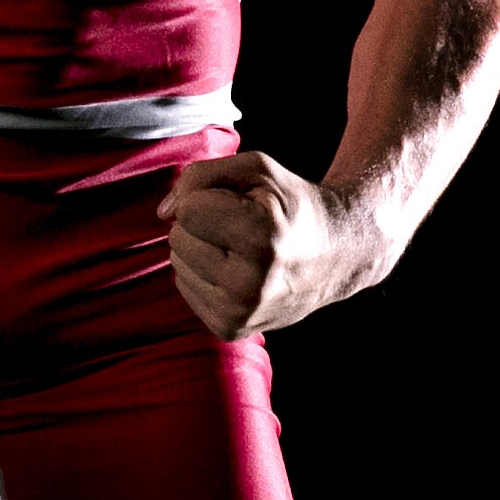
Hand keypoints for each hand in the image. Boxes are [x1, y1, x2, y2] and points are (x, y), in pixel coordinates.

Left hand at [158, 150, 358, 339]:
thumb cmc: (290, 205)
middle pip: (178, 237)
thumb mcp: (256, 169)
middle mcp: (250, 284)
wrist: (336, 255)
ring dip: (203, 248)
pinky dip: (205, 273)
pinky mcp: (229, 329)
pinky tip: (238, 270)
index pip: (188, 210)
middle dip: (205, 224)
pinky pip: (184, 286)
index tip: (244, 203)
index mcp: (262, 239)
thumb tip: (163, 213)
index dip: (210, 196)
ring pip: (177, 262)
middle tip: (246, 227)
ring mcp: (240, 313)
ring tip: (244, 249)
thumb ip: (200, 176)